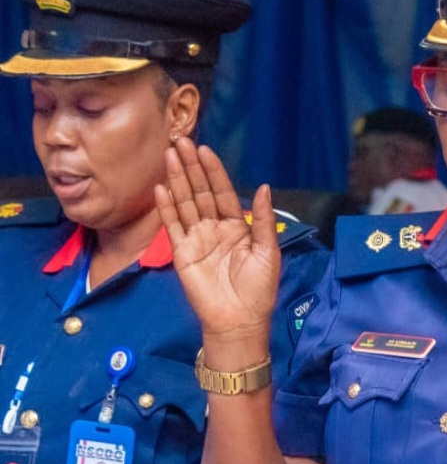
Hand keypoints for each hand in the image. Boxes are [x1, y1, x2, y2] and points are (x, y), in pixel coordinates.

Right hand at [157, 138, 279, 352]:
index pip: (223, 193)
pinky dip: (166, 207)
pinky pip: (172, 226)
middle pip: (201, 192)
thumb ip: (262, 220)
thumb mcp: (267, 252)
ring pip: (185, 204)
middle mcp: (215, 229)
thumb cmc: (258, 290)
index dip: (214, 172)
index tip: (205, 151)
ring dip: (177, 180)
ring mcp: (197, 239)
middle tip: (181, 142)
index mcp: (237, 227)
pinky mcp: (181, 252)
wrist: (239, 321)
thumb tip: (264, 187)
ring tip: (169, 156)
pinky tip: (161, 188)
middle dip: (191, 168)